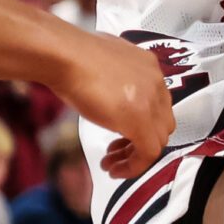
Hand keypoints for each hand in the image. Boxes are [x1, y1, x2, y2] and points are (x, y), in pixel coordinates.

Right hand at [55, 30, 175, 176]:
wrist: (61, 54)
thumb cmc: (68, 55)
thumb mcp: (100, 65)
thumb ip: (114, 81)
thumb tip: (108, 96)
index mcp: (148, 66)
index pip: (158, 104)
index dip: (142, 124)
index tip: (122, 135)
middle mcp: (156, 82)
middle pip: (161, 123)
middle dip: (139, 142)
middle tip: (117, 151)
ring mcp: (151, 100)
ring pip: (158, 139)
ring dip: (135, 156)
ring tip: (112, 164)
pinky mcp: (139, 119)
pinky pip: (148, 151)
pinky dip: (134, 166)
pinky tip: (116, 169)